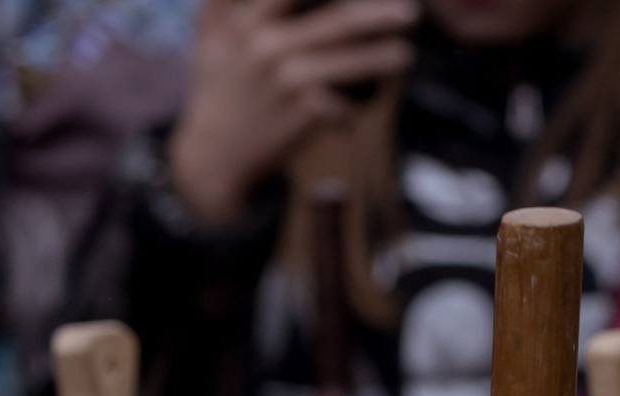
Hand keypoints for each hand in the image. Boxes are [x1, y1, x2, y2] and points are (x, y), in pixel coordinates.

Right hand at [167, 0, 417, 225]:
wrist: (211, 155)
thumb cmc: (216, 87)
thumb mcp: (210, 35)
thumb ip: (225, 1)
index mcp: (245, 19)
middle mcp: (266, 46)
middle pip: (336, 22)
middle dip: (377, 16)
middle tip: (410, 13)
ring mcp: (286, 82)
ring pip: (347, 66)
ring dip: (380, 59)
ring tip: (404, 55)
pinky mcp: (300, 116)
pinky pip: (341, 107)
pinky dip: (353, 109)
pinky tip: (358, 109)